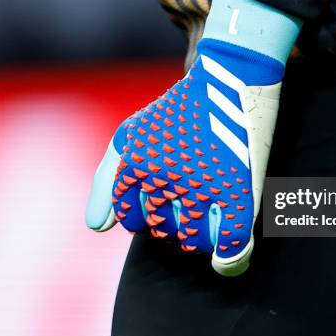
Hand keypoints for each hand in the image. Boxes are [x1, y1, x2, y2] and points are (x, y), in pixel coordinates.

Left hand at [86, 38, 282, 275]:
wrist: (227, 77)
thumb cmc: (176, 111)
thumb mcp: (130, 136)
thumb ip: (106, 181)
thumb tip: (97, 228)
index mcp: (137, 165)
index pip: (133, 217)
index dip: (146, 216)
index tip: (160, 204)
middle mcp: (166, 177)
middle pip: (163, 230)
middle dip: (171, 225)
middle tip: (186, 205)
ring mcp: (204, 184)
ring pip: (195, 240)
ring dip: (198, 239)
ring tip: (205, 219)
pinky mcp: (238, 188)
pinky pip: (232, 242)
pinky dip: (230, 258)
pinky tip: (226, 258)